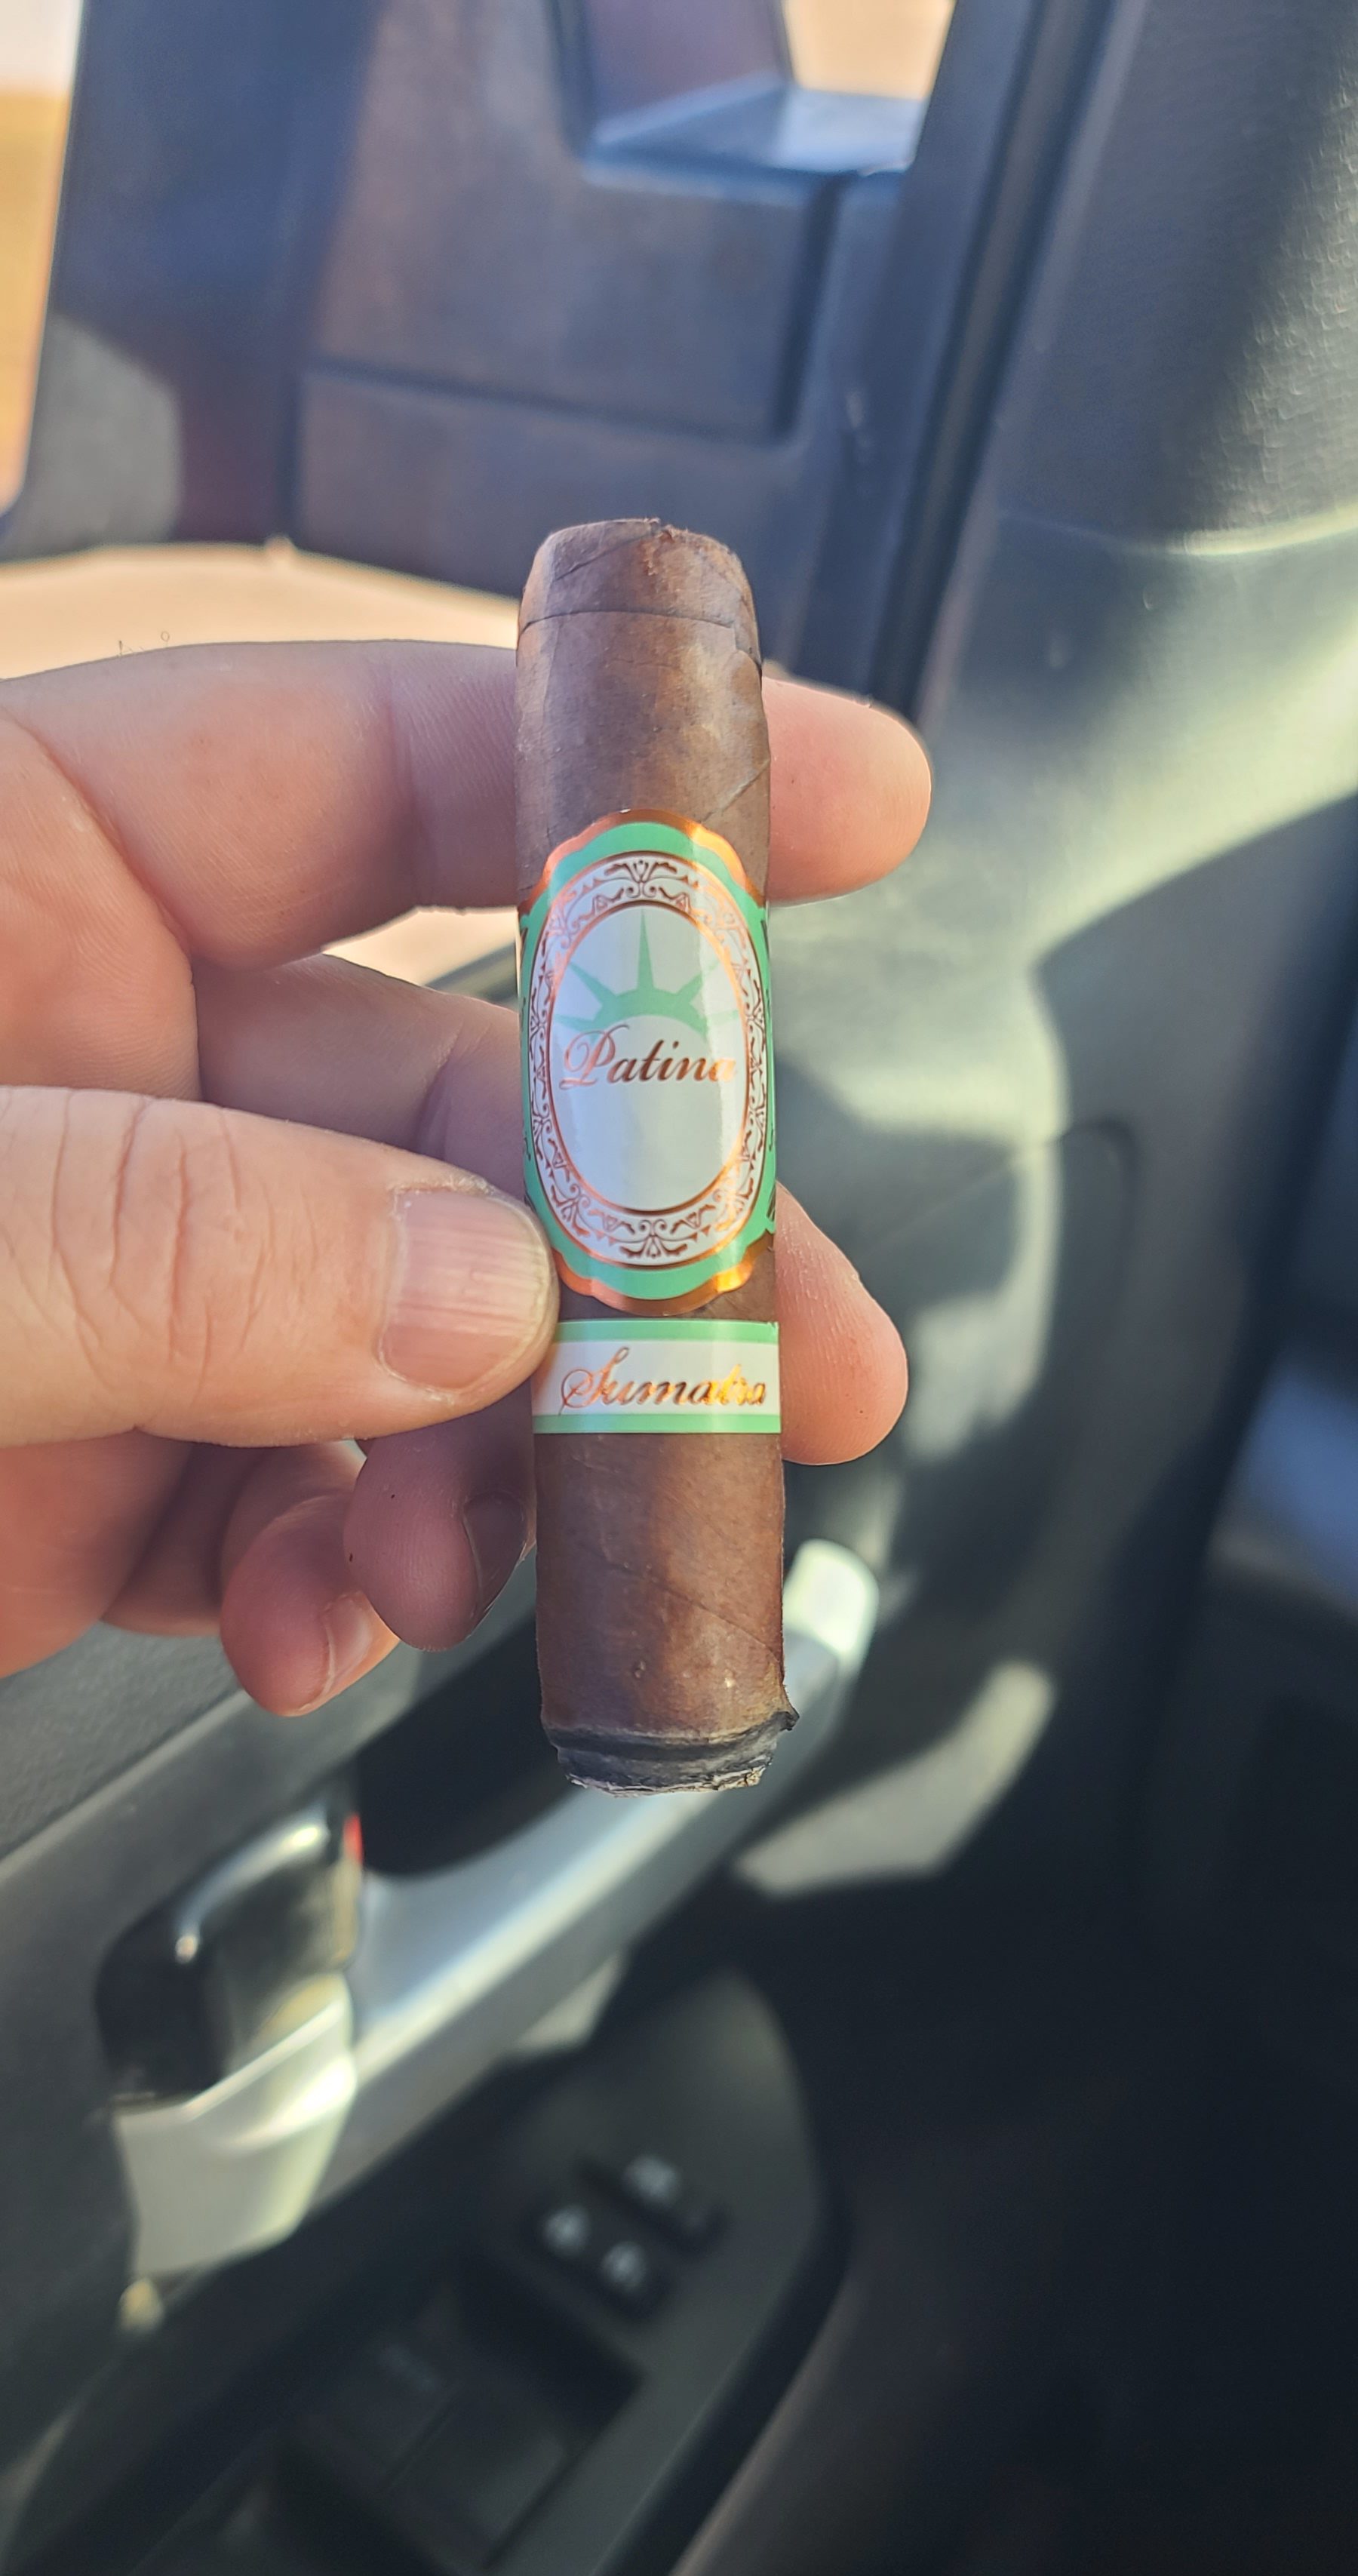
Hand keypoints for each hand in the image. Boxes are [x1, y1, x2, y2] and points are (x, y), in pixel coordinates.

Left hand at [0, 641, 927, 1710]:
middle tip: (785, 1363)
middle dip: (628, 1252)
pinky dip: (340, 1585)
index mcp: (23, 877)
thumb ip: (168, 1238)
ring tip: (451, 1572)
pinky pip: (289, 1511)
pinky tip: (309, 1632)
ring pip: (410, 1332)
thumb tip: (477, 1291)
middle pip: (456, 1104)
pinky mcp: (90, 1472)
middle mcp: (100, 1060)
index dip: (620, 791)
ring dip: (484, 1467)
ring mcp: (109, 1275)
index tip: (860, 805)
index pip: (368, 766)